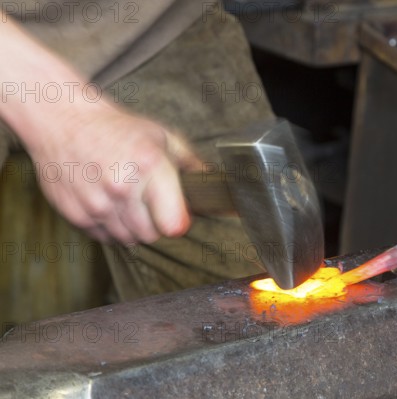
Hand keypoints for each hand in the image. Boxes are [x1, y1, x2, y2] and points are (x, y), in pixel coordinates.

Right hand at [25, 103, 198, 243]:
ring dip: (131, 227)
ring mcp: (96, 203)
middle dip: (155, 223)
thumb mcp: (161, 136)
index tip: (177, 215)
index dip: (178, 222)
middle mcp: (121, 187)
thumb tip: (212, 183)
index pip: (173, 223)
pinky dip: (108, 227)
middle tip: (149, 204)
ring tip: (126, 201)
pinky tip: (107, 203)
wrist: (63, 120)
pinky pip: (103, 237)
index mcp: (148, 166)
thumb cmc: (116, 128)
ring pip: (127, 239)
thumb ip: (190, 162)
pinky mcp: (75, 214)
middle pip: (151, 235)